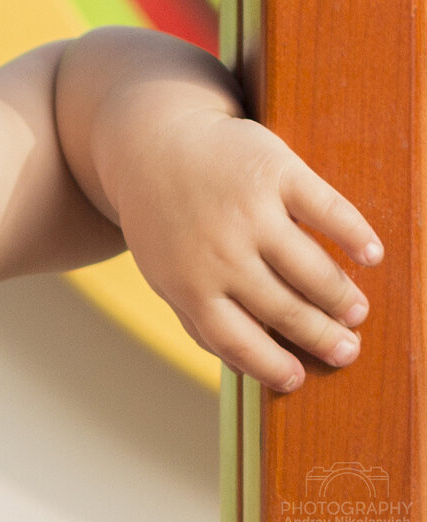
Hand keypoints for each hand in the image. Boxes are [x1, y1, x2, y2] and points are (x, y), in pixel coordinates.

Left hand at [113, 109, 381, 392]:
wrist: (151, 143)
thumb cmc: (164, 218)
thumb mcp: (163, 271)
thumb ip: (195, 317)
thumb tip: (244, 366)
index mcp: (189, 282)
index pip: (237, 340)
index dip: (271, 366)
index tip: (298, 379)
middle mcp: (220, 251)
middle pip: (284, 308)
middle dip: (322, 336)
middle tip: (348, 350)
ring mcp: (249, 210)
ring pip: (310, 268)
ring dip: (341, 296)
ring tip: (357, 311)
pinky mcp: (273, 171)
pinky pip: (326, 210)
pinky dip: (355, 234)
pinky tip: (371, 254)